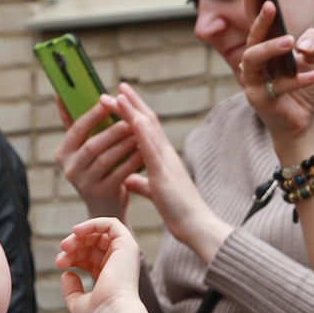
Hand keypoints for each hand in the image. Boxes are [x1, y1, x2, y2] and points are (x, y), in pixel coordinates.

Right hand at [54, 97, 137, 221]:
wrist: (104, 207)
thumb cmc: (95, 170)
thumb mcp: (81, 150)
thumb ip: (74, 125)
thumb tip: (61, 96)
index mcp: (63, 154)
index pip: (76, 130)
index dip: (92, 115)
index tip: (108, 101)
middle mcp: (69, 169)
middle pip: (92, 146)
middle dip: (113, 131)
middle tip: (130, 118)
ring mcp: (84, 184)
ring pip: (106, 159)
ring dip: (124, 144)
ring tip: (139, 133)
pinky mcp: (101, 194)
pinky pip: (119, 173)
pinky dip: (132, 161)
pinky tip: (144, 151)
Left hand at [56, 217, 144, 312]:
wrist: (113, 312)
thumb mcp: (77, 303)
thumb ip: (71, 289)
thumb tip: (67, 273)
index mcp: (108, 276)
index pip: (88, 257)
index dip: (72, 256)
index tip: (60, 264)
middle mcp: (117, 264)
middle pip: (91, 244)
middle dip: (73, 246)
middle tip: (61, 256)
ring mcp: (123, 254)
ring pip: (99, 234)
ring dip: (79, 236)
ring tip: (65, 246)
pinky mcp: (127, 245)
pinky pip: (112, 224)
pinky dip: (93, 223)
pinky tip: (77, 232)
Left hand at [112, 85, 231, 262]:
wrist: (196, 225)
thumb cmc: (178, 210)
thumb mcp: (155, 192)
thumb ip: (142, 183)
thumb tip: (127, 179)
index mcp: (162, 157)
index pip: (146, 129)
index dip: (134, 112)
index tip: (120, 98)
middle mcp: (166, 153)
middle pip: (147, 121)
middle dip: (132, 103)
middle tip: (117, 87)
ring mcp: (166, 161)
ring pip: (149, 129)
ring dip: (133, 110)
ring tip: (119, 94)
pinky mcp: (164, 173)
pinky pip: (152, 149)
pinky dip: (142, 133)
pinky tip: (133, 119)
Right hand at [237, 5, 313, 157]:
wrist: (304, 124)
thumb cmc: (305, 89)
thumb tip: (303, 42)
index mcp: (265, 47)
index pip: (256, 17)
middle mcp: (253, 62)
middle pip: (251, 37)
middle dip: (259, 20)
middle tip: (270, 5)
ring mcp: (253, 81)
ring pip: (252, 59)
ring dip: (271, 47)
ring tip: (291, 42)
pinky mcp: (260, 100)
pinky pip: (278, 86)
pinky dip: (299, 80)